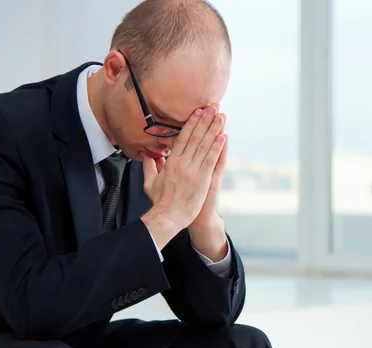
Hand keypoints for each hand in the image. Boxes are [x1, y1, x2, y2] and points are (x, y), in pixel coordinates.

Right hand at [140, 106, 225, 248]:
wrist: (168, 216)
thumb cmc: (160, 202)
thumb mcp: (149, 182)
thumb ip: (150, 167)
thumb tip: (148, 155)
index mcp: (171, 162)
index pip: (182, 138)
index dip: (191, 123)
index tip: (198, 111)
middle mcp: (182, 163)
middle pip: (195, 137)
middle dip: (205, 121)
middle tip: (213, 107)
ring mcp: (193, 170)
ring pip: (204, 145)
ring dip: (213, 129)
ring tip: (220, 116)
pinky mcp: (202, 179)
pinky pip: (211, 159)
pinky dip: (217, 147)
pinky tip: (223, 136)